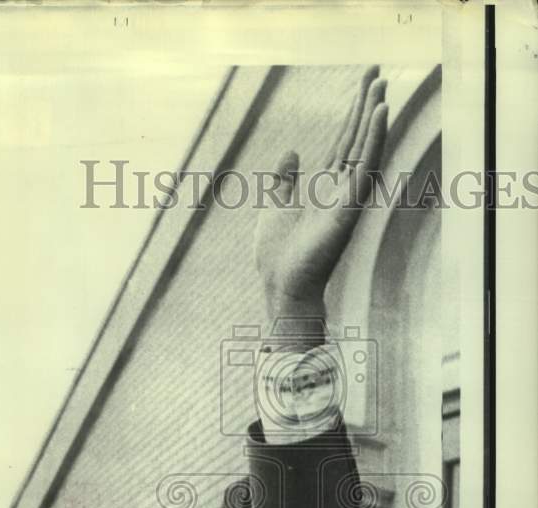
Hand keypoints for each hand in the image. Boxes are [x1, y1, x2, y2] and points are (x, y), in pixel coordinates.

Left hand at [254, 67, 387, 323]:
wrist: (280, 284)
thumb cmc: (279, 254)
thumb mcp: (275, 205)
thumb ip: (285, 179)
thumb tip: (292, 153)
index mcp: (325, 188)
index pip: (344, 142)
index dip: (353, 114)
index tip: (364, 85)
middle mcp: (341, 189)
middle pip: (358, 139)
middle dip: (366, 106)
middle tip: (377, 73)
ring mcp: (348, 198)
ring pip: (366, 149)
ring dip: (374, 117)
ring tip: (381, 87)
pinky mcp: (350, 207)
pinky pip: (366, 167)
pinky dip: (374, 139)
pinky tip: (380, 115)